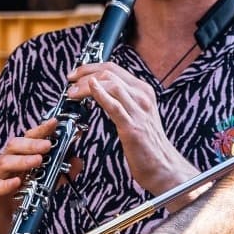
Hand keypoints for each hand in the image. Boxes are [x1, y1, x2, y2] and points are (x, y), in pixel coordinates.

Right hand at [0, 119, 56, 233]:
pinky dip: (7, 184)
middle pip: (14, 146)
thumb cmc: (19, 199)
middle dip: (32, 143)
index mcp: (18, 159)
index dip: (40, 130)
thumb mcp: (44, 185)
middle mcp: (6, 165)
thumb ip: (60, 173)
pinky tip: (17, 183)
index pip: (28, 139)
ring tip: (38, 160)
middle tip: (48, 145)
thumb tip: (77, 160)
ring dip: (23, 160)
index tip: (54, 123)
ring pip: (4, 163)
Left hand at [66, 62, 191, 191]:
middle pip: (109, 72)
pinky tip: (88, 91)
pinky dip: (99, 95)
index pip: (113, 68)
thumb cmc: (148, 144)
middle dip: (84, 73)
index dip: (90, 67)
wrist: (163, 166)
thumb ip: (123, 100)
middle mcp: (143, 96)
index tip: (76, 74)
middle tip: (70, 83)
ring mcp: (138, 111)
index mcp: (144, 91)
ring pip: (110, 84)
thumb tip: (101, 91)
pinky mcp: (132, 127)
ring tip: (72, 94)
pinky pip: (114, 106)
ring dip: (85, 85)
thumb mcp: (137, 114)